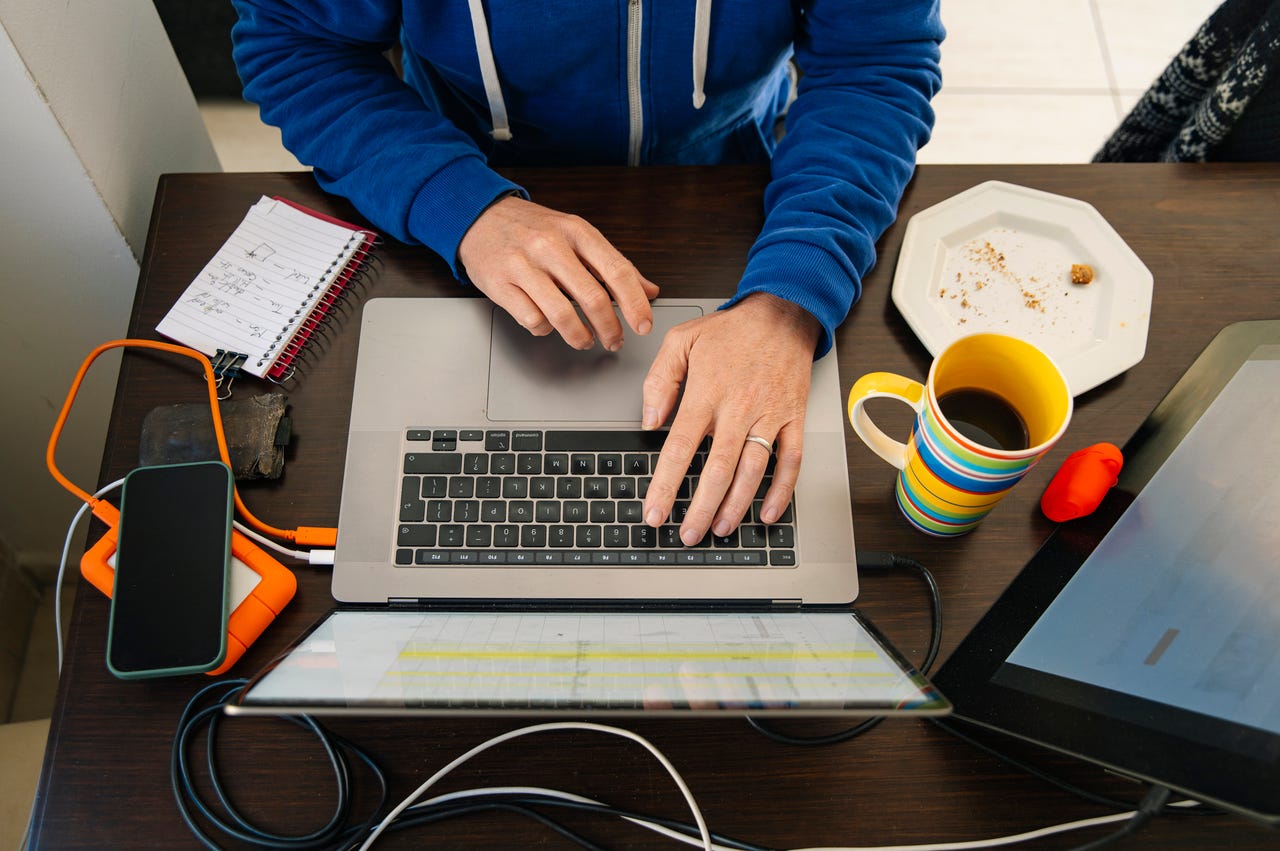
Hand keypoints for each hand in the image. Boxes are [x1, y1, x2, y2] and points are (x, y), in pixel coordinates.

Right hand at [457, 195, 659, 349]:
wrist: (480, 216)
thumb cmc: (532, 228)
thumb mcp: (576, 234)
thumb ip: (612, 264)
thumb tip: (650, 290)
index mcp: (577, 231)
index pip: (617, 271)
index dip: (635, 304)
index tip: (644, 325)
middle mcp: (551, 246)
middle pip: (593, 298)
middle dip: (610, 328)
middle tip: (615, 341)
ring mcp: (524, 265)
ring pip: (562, 314)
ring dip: (580, 336)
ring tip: (585, 340)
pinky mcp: (500, 284)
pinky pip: (532, 319)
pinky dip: (545, 329)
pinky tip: (548, 325)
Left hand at [640, 293, 820, 544]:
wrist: (783, 313)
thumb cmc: (731, 329)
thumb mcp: (681, 340)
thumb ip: (660, 380)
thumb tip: (650, 421)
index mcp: (707, 393)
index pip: (680, 448)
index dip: (665, 485)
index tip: (654, 512)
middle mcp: (739, 408)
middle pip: (717, 469)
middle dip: (700, 508)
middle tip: (687, 534)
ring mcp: (769, 415)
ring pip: (753, 470)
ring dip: (736, 505)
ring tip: (720, 528)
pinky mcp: (794, 418)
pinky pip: (791, 460)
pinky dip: (782, 490)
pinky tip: (768, 512)